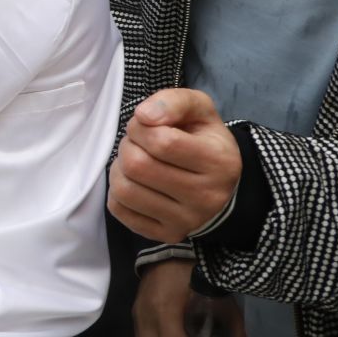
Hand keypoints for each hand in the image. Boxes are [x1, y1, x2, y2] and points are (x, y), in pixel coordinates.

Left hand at [109, 88, 242, 244]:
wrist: (221, 185)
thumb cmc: (203, 141)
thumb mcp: (199, 110)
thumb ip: (175, 101)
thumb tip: (144, 115)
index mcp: (219, 161)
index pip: (162, 142)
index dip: (141, 127)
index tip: (144, 125)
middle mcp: (207, 196)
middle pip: (138, 166)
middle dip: (127, 147)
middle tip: (137, 144)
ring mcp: (187, 220)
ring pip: (124, 190)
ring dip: (119, 169)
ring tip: (133, 162)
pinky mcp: (167, 234)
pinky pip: (120, 211)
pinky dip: (117, 192)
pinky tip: (134, 183)